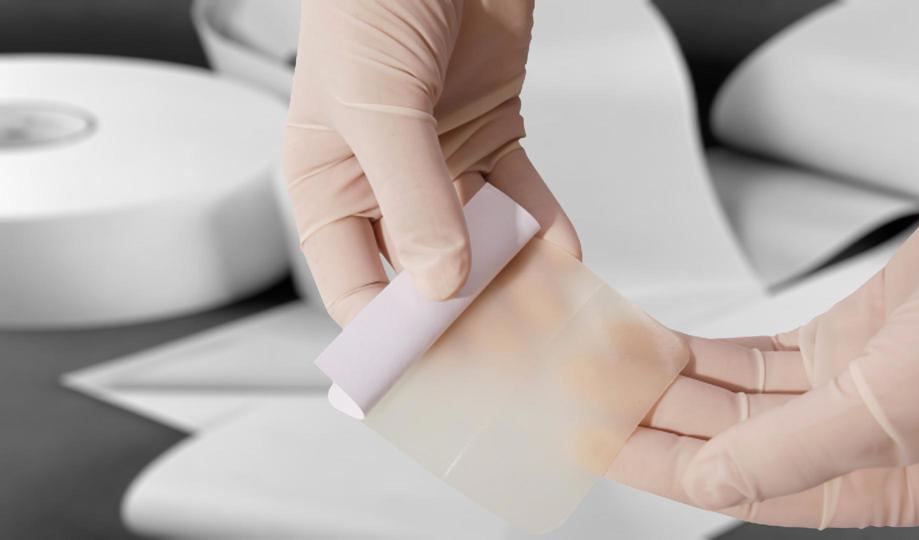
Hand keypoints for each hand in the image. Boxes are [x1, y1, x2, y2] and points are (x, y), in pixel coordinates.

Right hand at [284, 0, 579, 325]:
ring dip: (510, 276)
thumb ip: (411, 195)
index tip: (428, 367)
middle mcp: (383, 180)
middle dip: (459, 312)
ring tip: (543, 316)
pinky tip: (561, 257)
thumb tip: (440, 282)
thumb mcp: (378, 102)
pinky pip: (520, 196)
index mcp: (327, 180)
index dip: (387, 329)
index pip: (351, 281)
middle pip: (420, 271)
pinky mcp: (491, 132)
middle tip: (501, 354)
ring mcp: (440, 159)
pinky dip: (540, 227)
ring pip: (477, 240)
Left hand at [609, 189, 918, 527]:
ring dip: (669, 382)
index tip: (593, 445)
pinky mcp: (852, 334)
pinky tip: (662, 348)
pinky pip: (757, 354)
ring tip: (604, 369)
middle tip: (579, 397)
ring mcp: (856, 384)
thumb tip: (708, 485)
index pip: (743, 485)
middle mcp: (866, 438)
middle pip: (728, 438)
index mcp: (888, 478)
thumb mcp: (905, 398)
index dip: (659, 467)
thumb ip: (800, 451)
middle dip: (650, 418)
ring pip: (738, 395)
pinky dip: (706, 350)